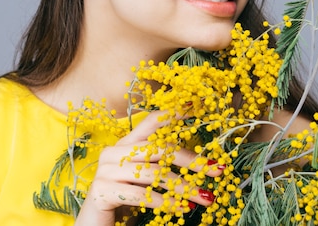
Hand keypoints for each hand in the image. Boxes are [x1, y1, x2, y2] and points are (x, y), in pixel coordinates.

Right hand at [75, 111, 220, 224]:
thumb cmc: (125, 204)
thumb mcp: (146, 182)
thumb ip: (163, 169)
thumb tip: (202, 165)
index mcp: (125, 145)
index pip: (150, 122)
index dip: (173, 113)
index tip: (197, 107)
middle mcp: (113, 152)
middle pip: (158, 148)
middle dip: (190, 161)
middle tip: (216, 171)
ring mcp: (105, 170)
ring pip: (153, 173)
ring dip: (183, 187)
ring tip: (204, 198)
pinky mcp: (101, 190)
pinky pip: (141, 194)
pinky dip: (165, 202)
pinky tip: (182, 209)